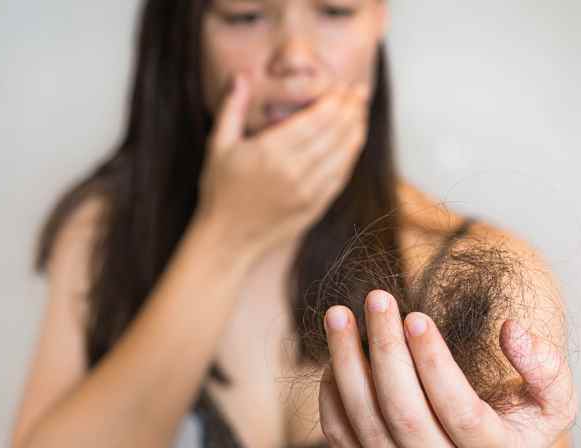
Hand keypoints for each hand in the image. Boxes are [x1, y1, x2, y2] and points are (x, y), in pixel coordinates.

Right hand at [196, 72, 369, 257]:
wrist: (228, 239)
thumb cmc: (220, 191)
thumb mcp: (218, 146)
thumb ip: (231, 109)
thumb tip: (240, 76)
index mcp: (270, 152)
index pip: (313, 120)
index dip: (333, 101)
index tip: (342, 85)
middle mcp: (293, 171)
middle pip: (333, 133)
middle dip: (350, 109)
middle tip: (360, 91)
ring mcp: (307, 191)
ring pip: (342, 154)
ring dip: (356, 130)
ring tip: (362, 111)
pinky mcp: (315, 207)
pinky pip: (340, 177)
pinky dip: (351, 157)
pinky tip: (354, 142)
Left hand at [318, 289, 577, 447]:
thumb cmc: (515, 429)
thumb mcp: (551, 405)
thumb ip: (545, 369)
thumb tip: (512, 330)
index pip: (460, 412)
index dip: (435, 363)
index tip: (416, 316)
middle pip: (405, 417)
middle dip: (386, 352)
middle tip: (377, 299)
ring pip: (366, 426)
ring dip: (347, 365)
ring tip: (339, 316)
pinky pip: (342, 439)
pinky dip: (332, 395)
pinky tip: (338, 356)